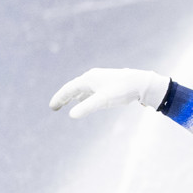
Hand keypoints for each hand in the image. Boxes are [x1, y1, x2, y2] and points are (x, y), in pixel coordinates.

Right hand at [49, 67, 169, 118]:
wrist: (141, 82)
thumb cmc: (121, 90)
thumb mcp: (103, 100)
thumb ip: (87, 107)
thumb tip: (72, 115)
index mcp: (88, 79)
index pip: (69, 89)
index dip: (59, 98)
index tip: (52, 107)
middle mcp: (92, 77)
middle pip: (74, 88)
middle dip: (64, 97)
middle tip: (55, 107)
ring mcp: (100, 79)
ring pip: (83, 88)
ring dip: (74, 95)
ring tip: (68, 102)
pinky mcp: (108, 83)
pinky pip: (92, 89)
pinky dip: (85, 95)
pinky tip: (86, 99)